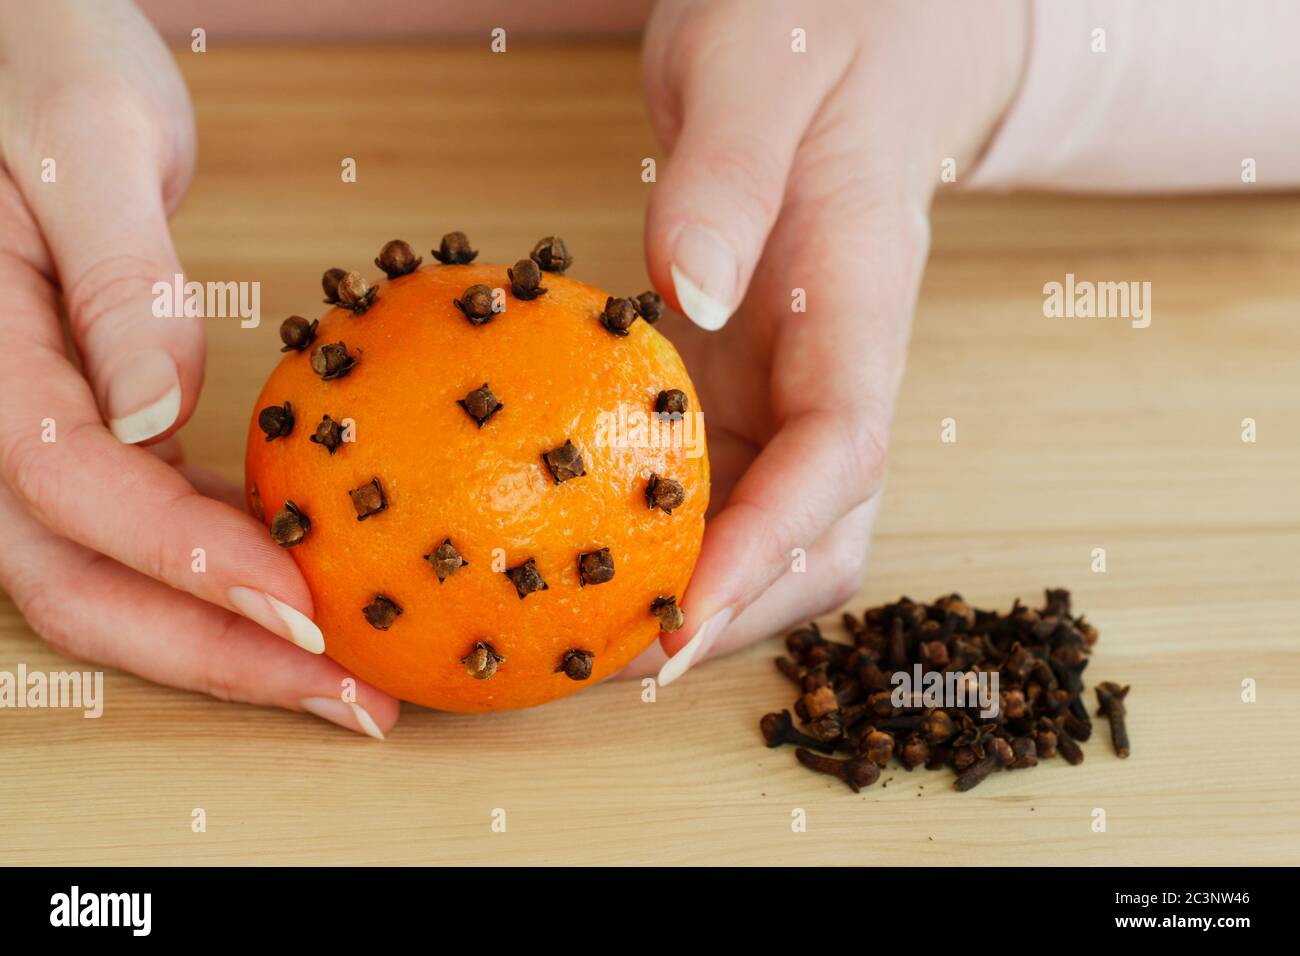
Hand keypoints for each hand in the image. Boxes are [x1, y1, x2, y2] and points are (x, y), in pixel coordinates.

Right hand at [0, 1, 397, 736]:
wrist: (14, 49)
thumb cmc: (35, 63)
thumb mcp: (85, 146)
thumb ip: (118, 284)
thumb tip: (155, 414)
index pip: (69, 481)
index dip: (184, 556)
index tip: (300, 605)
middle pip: (72, 579)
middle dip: (213, 651)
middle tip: (347, 696)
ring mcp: (12, 429)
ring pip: (96, 576)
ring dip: (217, 636)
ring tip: (341, 676)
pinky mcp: (64, 426)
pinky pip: (125, 527)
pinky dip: (209, 572)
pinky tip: (293, 584)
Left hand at [627, 0, 1027, 682]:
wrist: (853, 36)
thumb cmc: (812, 36)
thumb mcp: (754, 75)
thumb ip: (724, 180)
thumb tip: (690, 291)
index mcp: (859, 304)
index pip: (839, 455)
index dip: (768, 550)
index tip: (682, 622)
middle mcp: (836, 368)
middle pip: (822, 534)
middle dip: (734, 612)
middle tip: (616, 657)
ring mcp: (792, 385)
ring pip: (774, 529)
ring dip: (698, 595)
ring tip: (592, 632)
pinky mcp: (744, 385)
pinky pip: (717, 488)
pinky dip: (662, 540)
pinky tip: (585, 555)